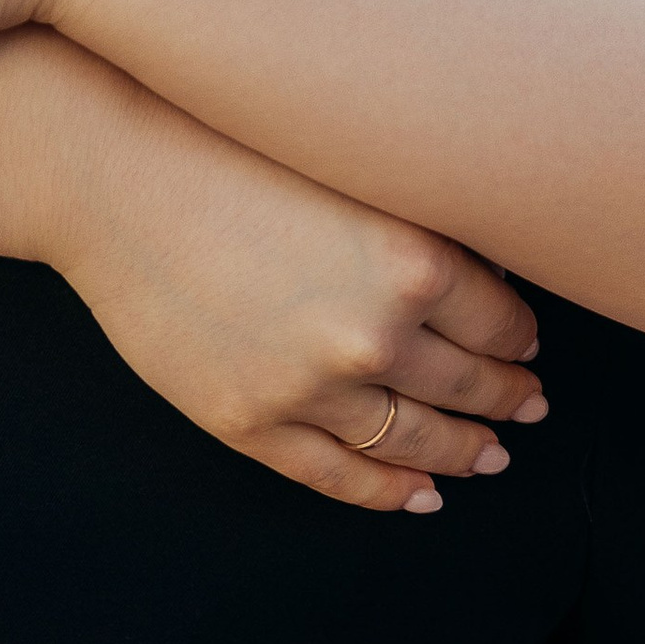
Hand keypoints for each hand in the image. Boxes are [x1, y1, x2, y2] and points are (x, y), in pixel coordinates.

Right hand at [55, 82, 546, 516]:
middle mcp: (374, 335)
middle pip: (470, 387)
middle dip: (507, 399)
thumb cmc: (231, 149)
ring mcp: (310, 389)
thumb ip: (422, 228)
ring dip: (461, 451)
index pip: (504, 324)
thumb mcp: (352, 171)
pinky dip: (387, 491)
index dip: (522, 340)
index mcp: (414, 263)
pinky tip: (419, 493)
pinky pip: (339, 475)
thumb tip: (493, 278)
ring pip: (413, 440)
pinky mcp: (250, 421)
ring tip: (488, 454)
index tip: (529, 346)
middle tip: (528, 405)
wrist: (115, 178)